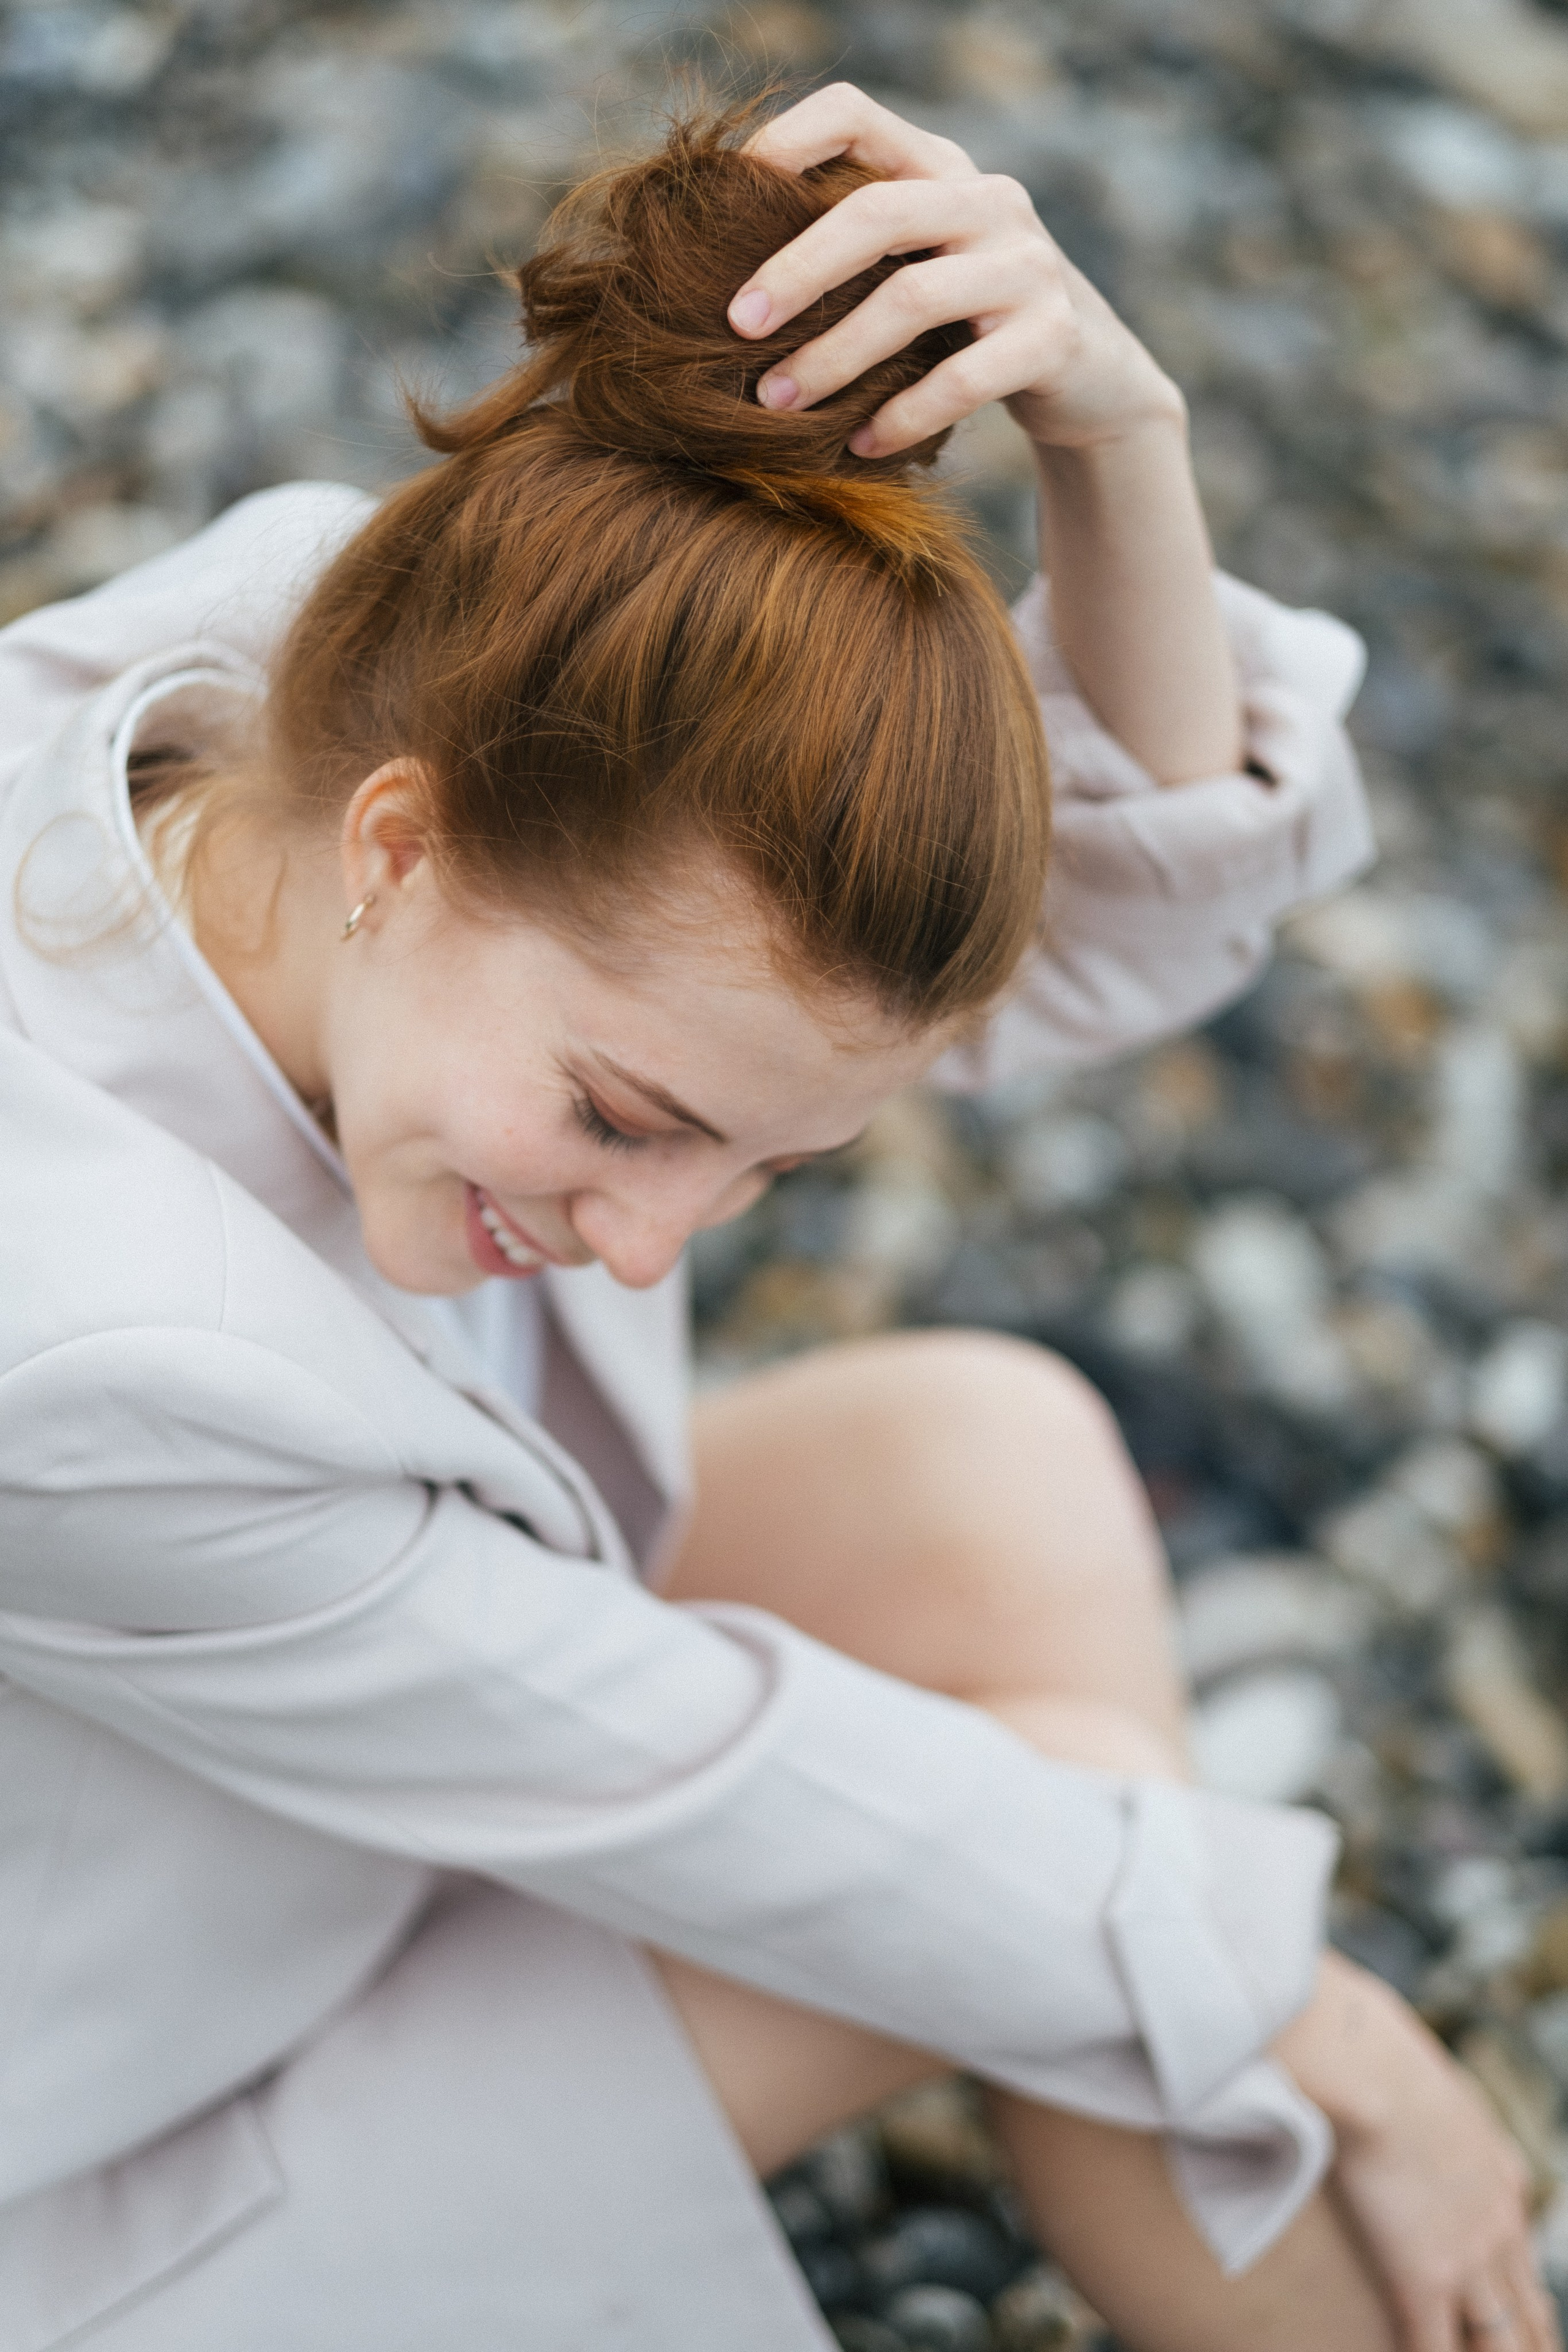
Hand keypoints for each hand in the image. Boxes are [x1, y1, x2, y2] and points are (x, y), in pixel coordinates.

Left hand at [729, 81, 1181, 460]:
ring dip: (834, 356)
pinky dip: (902, 415)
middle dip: (796, 271)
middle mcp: (989, 200)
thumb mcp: (920, 265)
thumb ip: (856, 252)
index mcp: (941, 167)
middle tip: (735, 326)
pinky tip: (860, 443)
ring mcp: (1028, 265)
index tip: (728, 200)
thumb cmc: (972, 326)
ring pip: (912, 298)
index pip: (855, 113)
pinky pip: (962, 379)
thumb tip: (730, 288)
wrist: (1093, 379)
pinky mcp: (1053, 337)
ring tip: (779, 402)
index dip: (786, 141)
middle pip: (876, 212)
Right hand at [1276, 1954, 1559, 2351]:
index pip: (1524, 2261)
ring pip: (1502, 2343)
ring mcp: (1467, 2258)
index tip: (1524, 2319)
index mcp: (1502, 2178)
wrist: (1364, 2063)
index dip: (1528, 2302)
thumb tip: (1400, 2092)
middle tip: (1527, 2351)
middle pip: (1530, 2313)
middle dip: (1530, 2342)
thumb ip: (1428, 2106)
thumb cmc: (1377, 2054)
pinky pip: (1435, 2348)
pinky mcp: (1421, 2279)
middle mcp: (1498, 2226)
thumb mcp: (1425, 2078)